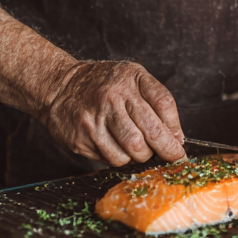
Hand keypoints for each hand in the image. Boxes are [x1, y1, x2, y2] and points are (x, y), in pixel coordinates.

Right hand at [40, 60, 184, 166]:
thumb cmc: (104, 84)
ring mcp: (95, 118)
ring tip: (136, 147)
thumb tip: (177, 138)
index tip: (179, 142)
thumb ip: (157, 101)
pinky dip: (120, 158)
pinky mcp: (82, 138)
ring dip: (140, 156)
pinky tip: (115, 146)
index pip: (163, 104)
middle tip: (169, 155)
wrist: (59, 86)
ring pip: (132, 151)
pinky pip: (112, 159)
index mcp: (130, 78)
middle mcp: (113, 97)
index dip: (175, 128)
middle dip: (165, 150)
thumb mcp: (132, 78)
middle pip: (150, 132)